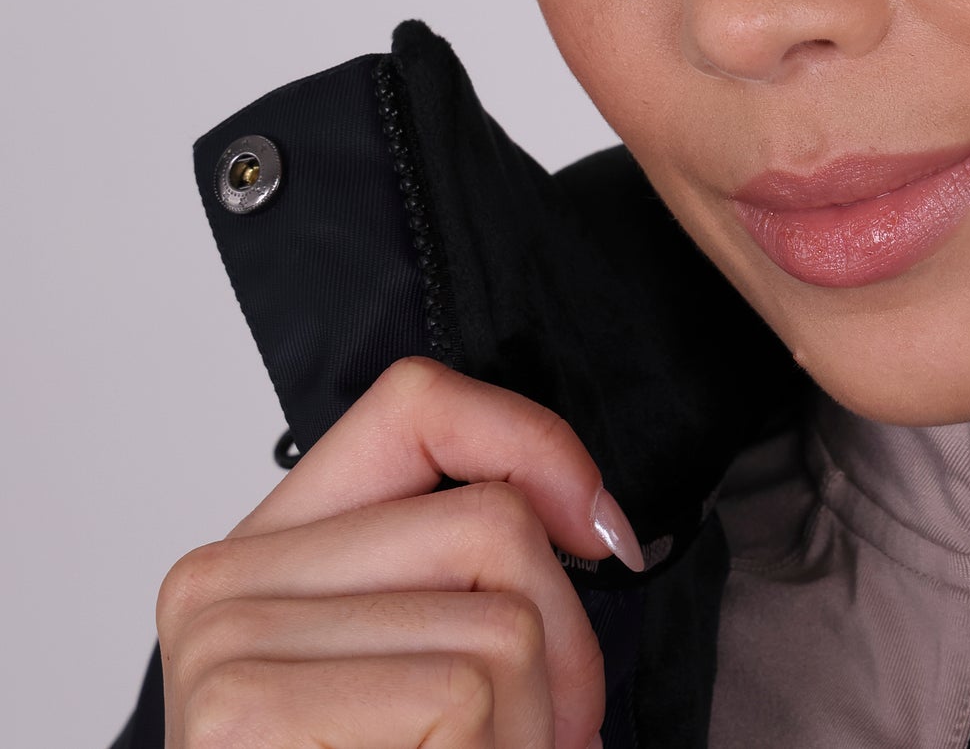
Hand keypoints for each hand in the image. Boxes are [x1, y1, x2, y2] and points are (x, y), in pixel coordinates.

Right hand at [155, 356, 642, 746]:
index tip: (597, 527)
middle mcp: (221, 584)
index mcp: (265, 551)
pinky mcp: (247, 716)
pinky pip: (468, 688)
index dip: (534, 441)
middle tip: (536, 735)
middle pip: (492, 524)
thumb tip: (598, 519)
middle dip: (562, 641)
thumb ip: (468, 565)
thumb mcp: (432, 657)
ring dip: (544, 716)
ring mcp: (224, 649)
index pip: (418, 402)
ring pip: (501, 614)